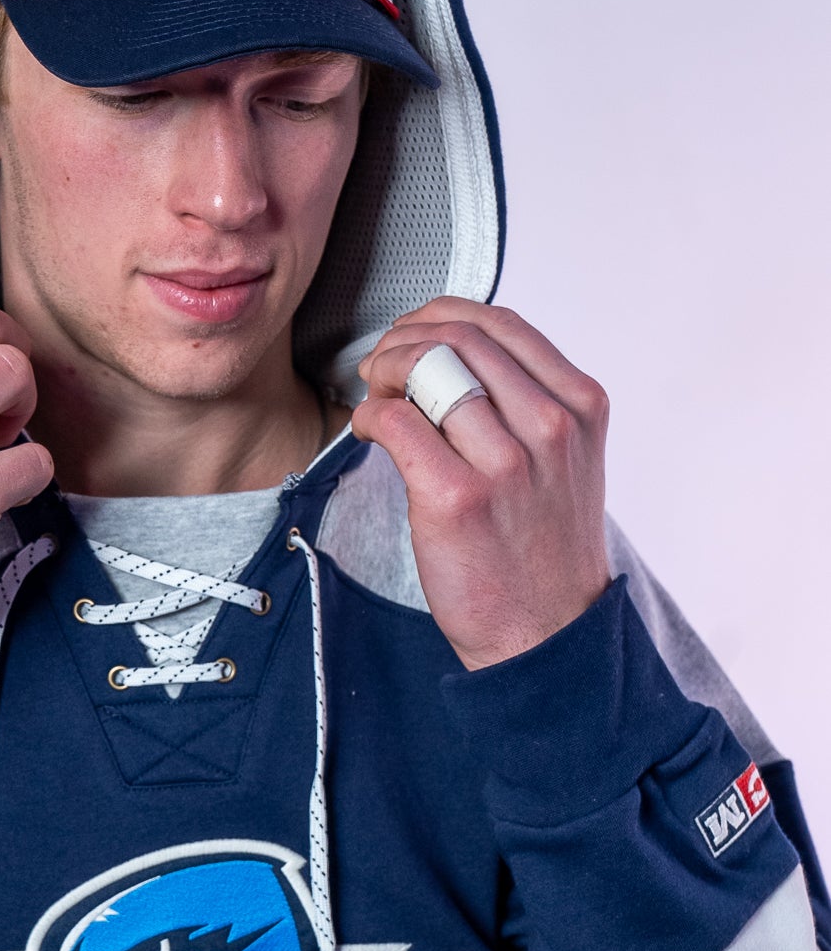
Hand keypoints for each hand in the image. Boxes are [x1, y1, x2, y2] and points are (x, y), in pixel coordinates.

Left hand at [352, 298, 610, 669]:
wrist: (547, 634)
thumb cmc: (544, 550)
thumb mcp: (564, 460)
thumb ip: (526, 403)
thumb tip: (450, 357)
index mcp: (580, 406)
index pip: (502, 323)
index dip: (442, 316)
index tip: (415, 333)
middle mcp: (551, 426)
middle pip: (460, 337)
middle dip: (404, 339)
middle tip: (381, 366)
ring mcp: (507, 462)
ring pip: (426, 370)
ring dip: (384, 373)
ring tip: (376, 397)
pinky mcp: (458, 498)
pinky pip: (396, 422)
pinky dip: (370, 416)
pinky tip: (369, 431)